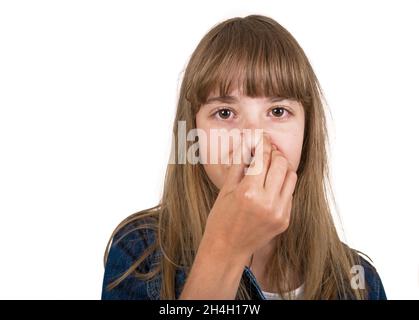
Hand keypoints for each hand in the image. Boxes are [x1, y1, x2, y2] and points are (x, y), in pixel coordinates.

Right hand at [202, 132, 297, 259]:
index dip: (263, 143)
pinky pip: (289, 193)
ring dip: (281, 167)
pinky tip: (270, 186)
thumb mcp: (226, 189)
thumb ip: (240, 164)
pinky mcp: (285, 220)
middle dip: (274, 153)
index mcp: (248, 192)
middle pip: (281, 163)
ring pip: (291, 176)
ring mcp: (279, 213)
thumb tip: (249, 143)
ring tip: (270, 167)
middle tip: (266, 151)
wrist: (227, 249)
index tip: (262, 138)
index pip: (263, 158)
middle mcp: (267, 202)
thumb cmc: (221, 219)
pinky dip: (282, 184)